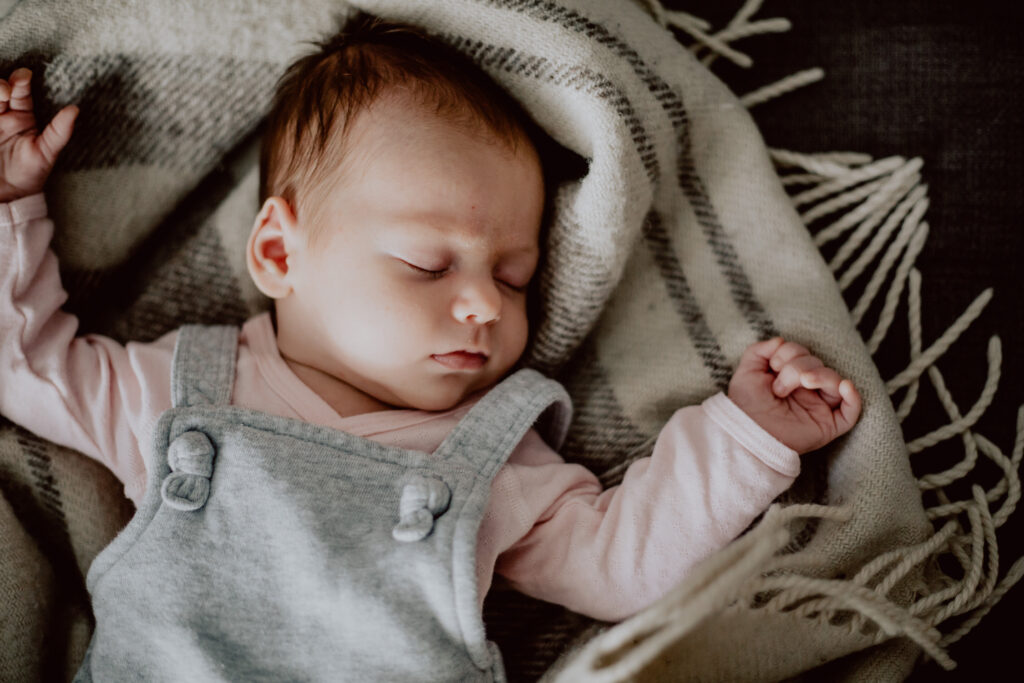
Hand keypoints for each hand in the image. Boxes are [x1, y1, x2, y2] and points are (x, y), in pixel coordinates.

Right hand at [0, 68, 77, 202]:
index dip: (21, 81)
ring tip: (0, 98)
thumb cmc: (29, 175)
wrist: (6, 196)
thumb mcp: (46, 153)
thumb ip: (59, 132)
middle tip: (6, 93)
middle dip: (1, 85)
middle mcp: (1, 115)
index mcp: (21, 116)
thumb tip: (75, 110)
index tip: (24, 77)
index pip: (20, 92)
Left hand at [728, 338, 861, 453]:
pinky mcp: (828, 425)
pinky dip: (853, 397)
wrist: (747, 433)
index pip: (802, 352)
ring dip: (820, 375)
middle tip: (779, 387)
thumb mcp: (746, 372)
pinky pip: (852, 410)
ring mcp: (820, 406)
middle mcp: (807, 390)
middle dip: (797, 367)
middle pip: (817, 364)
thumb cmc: (745, 405)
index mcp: (790, 376)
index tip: (773, 366)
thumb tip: (780, 340)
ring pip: (835, 381)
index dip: (789, 352)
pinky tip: (845, 386)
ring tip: (804, 381)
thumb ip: (758, 351)